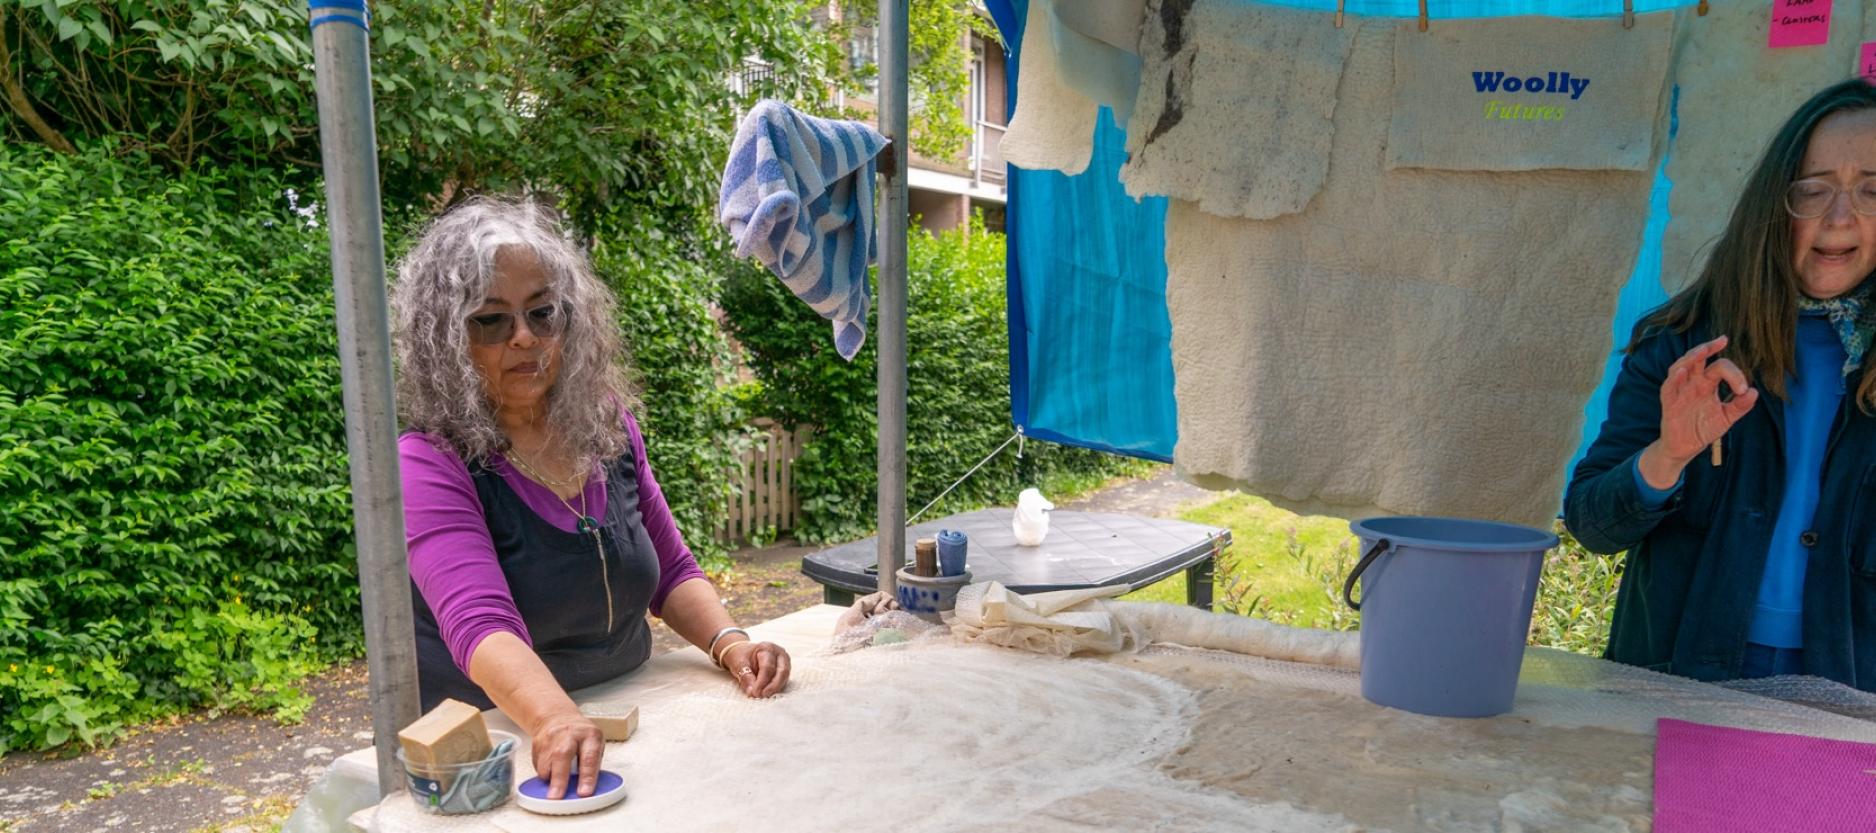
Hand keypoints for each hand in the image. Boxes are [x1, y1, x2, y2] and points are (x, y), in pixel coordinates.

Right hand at [530, 710, 605, 799]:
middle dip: (559, 779)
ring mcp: (551, 737)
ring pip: (545, 762)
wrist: (558, 717)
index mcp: (589, 735)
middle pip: (562, 756)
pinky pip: (537, 764)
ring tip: (553, 786)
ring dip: (549, 778)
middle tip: (556, 797)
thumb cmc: (581, 735)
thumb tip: (584, 788)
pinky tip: (549, 770)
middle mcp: (570, 734)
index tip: (584, 792)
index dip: (587, 776)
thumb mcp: (595, 744)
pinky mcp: (537, 742)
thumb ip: (591, 764)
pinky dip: (543, 773)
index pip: (589, 757)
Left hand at [718, 640, 789, 697]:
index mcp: (768, 648)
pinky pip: (783, 682)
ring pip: (784, 678)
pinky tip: (767, 694)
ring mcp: (784, 662)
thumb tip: (752, 691)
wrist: (743, 653)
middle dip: (772, 687)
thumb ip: (745, 676)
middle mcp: (779, 654)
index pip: (768, 667)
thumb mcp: (739, 663)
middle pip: (782, 672)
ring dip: (774, 689)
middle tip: (761, 696)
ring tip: (762, 696)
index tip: (754, 693)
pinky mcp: (784, 671)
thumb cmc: (742, 656)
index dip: (762, 682)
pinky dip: (775, 689)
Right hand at [1650, 335, 1757, 475]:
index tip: (1742, 390)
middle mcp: (1693, 383)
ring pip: (1681, 367)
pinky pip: (1669, 387)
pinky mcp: (1669, 403)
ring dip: (1691, 357)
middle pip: (1697, 358)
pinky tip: (1682, 371)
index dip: (1734, 374)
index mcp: (1707, 384)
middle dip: (1708, 348)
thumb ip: (1740, 406)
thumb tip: (1754, 392)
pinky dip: (1674, 378)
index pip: (1720, 368)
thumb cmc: (1704, 429)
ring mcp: (1680, 391)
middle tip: (1722, 340)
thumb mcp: (1727, 417)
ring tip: (1703, 350)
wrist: (1686, 448)